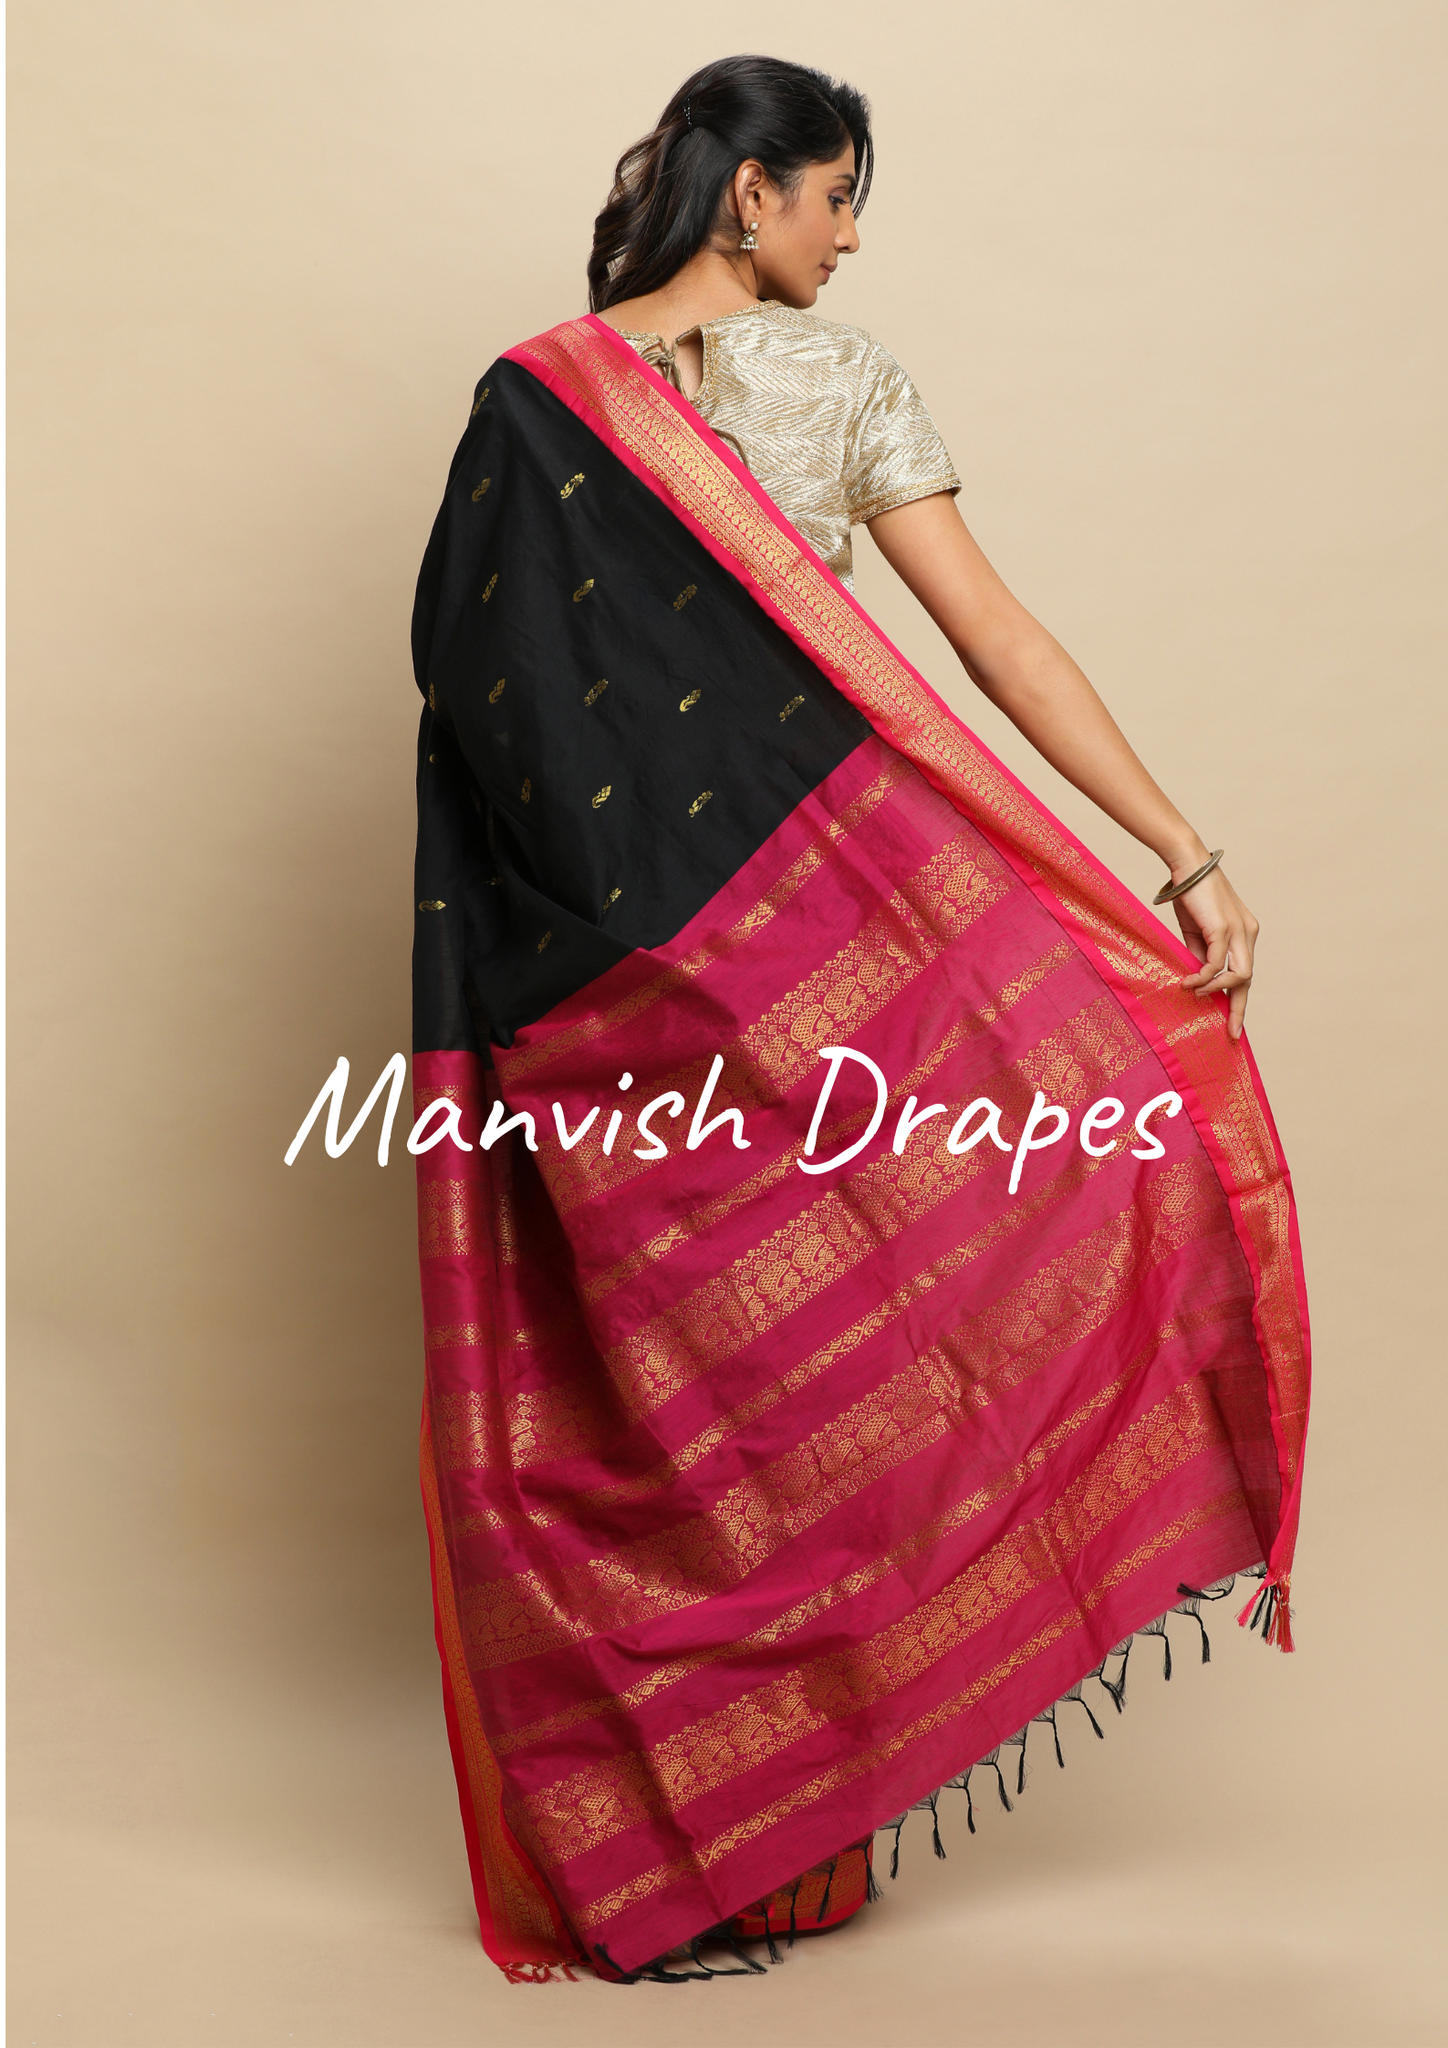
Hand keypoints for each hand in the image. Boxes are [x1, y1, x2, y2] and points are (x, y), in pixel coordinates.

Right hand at [1171, 865, 1257, 1040]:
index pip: (1245, 972)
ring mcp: (1240, 931)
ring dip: (1215, 989)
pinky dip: (1203, 977)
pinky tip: (1188, 981)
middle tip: (1230, 1031)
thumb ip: (1200, 955)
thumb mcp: (1196, 932)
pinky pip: (1217, 963)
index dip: (1239, 999)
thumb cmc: (1190, 896)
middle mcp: (1248, 933)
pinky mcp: (1225, 928)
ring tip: (1192, 992)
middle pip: (1248, 979)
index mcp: (1245, 933)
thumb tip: (1197, 981)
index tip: (1233, 1023)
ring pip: (1239, 975)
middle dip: (1239, 1008)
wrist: (1187, 865)